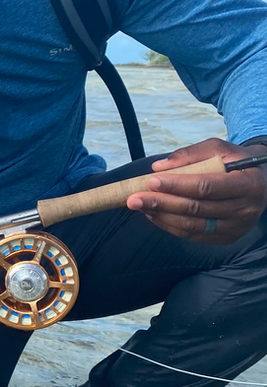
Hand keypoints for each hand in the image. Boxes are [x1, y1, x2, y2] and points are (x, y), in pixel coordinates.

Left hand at [127, 137, 266, 243]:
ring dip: (161, 216)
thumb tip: (158, 166)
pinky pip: (192, 235)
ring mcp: (236, 227)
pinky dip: (169, 225)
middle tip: (133, 198)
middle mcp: (245, 209)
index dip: (177, 185)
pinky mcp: (226, 238)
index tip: (150, 181)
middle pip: (195, 208)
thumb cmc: (234, 162)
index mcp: (248, 184)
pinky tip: (153, 214)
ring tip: (139, 206)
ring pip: (192, 225)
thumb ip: (190, 154)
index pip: (206, 186)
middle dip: (160, 203)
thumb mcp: (219, 148)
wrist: (261, 182)